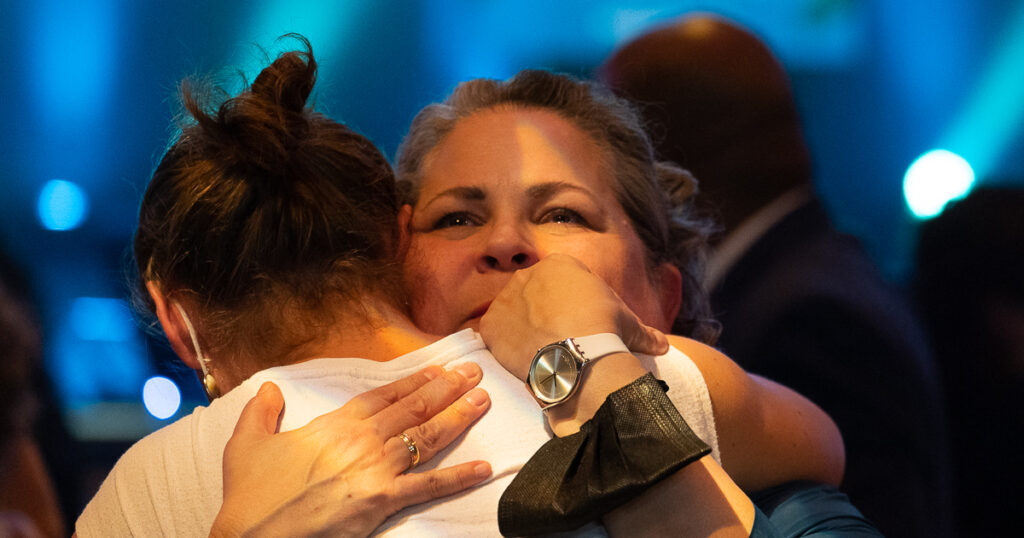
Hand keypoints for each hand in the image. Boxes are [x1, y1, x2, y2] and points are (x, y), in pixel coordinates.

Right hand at [210, 364, 491, 537]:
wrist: (253, 535)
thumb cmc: (251, 495)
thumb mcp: (246, 445)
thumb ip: (261, 411)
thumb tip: (270, 389)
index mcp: (334, 425)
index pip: (383, 396)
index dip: (413, 382)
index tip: (437, 370)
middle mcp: (360, 440)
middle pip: (412, 408)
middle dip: (447, 388)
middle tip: (474, 373)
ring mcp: (374, 469)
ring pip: (425, 437)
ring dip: (458, 416)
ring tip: (483, 400)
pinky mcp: (382, 500)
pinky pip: (428, 486)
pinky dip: (459, 477)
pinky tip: (484, 469)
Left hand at [479, 254, 667, 380]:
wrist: (578, 355)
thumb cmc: (606, 332)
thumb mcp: (629, 326)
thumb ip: (643, 332)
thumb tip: (664, 346)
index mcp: (561, 264)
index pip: (562, 281)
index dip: (571, 306)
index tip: (580, 326)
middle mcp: (528, 274)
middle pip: (534, 294)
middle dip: (544, 314)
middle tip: (559, 341)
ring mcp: (506, 298)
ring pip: (514, 312)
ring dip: (523, 329)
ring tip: (543, 353)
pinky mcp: (491, 324)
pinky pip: (494, 333)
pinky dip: (505, 345)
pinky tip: (523, 358)